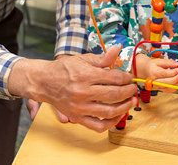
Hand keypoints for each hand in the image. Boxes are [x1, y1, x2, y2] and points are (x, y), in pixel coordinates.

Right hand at [9, 45, 136, 132]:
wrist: (44, 82)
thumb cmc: (64, 69)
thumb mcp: (82, 59)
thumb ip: (102, 58)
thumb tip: (117, 50)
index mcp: (85, 75)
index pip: (114, 77)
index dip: (126, 78)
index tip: (129, 78)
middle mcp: (82, 92)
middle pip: (114, 94)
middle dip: (129, 91)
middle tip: (133, 89)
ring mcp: (80, 107)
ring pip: (109, 111)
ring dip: (125, 107)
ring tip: (131, 102)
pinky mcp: (77, 118)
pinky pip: (99, 126)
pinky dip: (112, 123)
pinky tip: (118, 115)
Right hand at [135, 54, 177, 92]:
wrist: (145, 70)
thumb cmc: (152, 65)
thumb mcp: (159, 61)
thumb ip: (169, 62)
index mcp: (153, 72)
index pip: (164, 74)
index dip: (173, 72)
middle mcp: (154, 81)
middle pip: (167, 82)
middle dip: (176, 78)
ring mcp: (157, 86)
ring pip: (170, 88)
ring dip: (177, 82)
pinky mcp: (160, 89)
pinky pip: (170, 90)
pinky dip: (175, 86)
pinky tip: (176, 81)